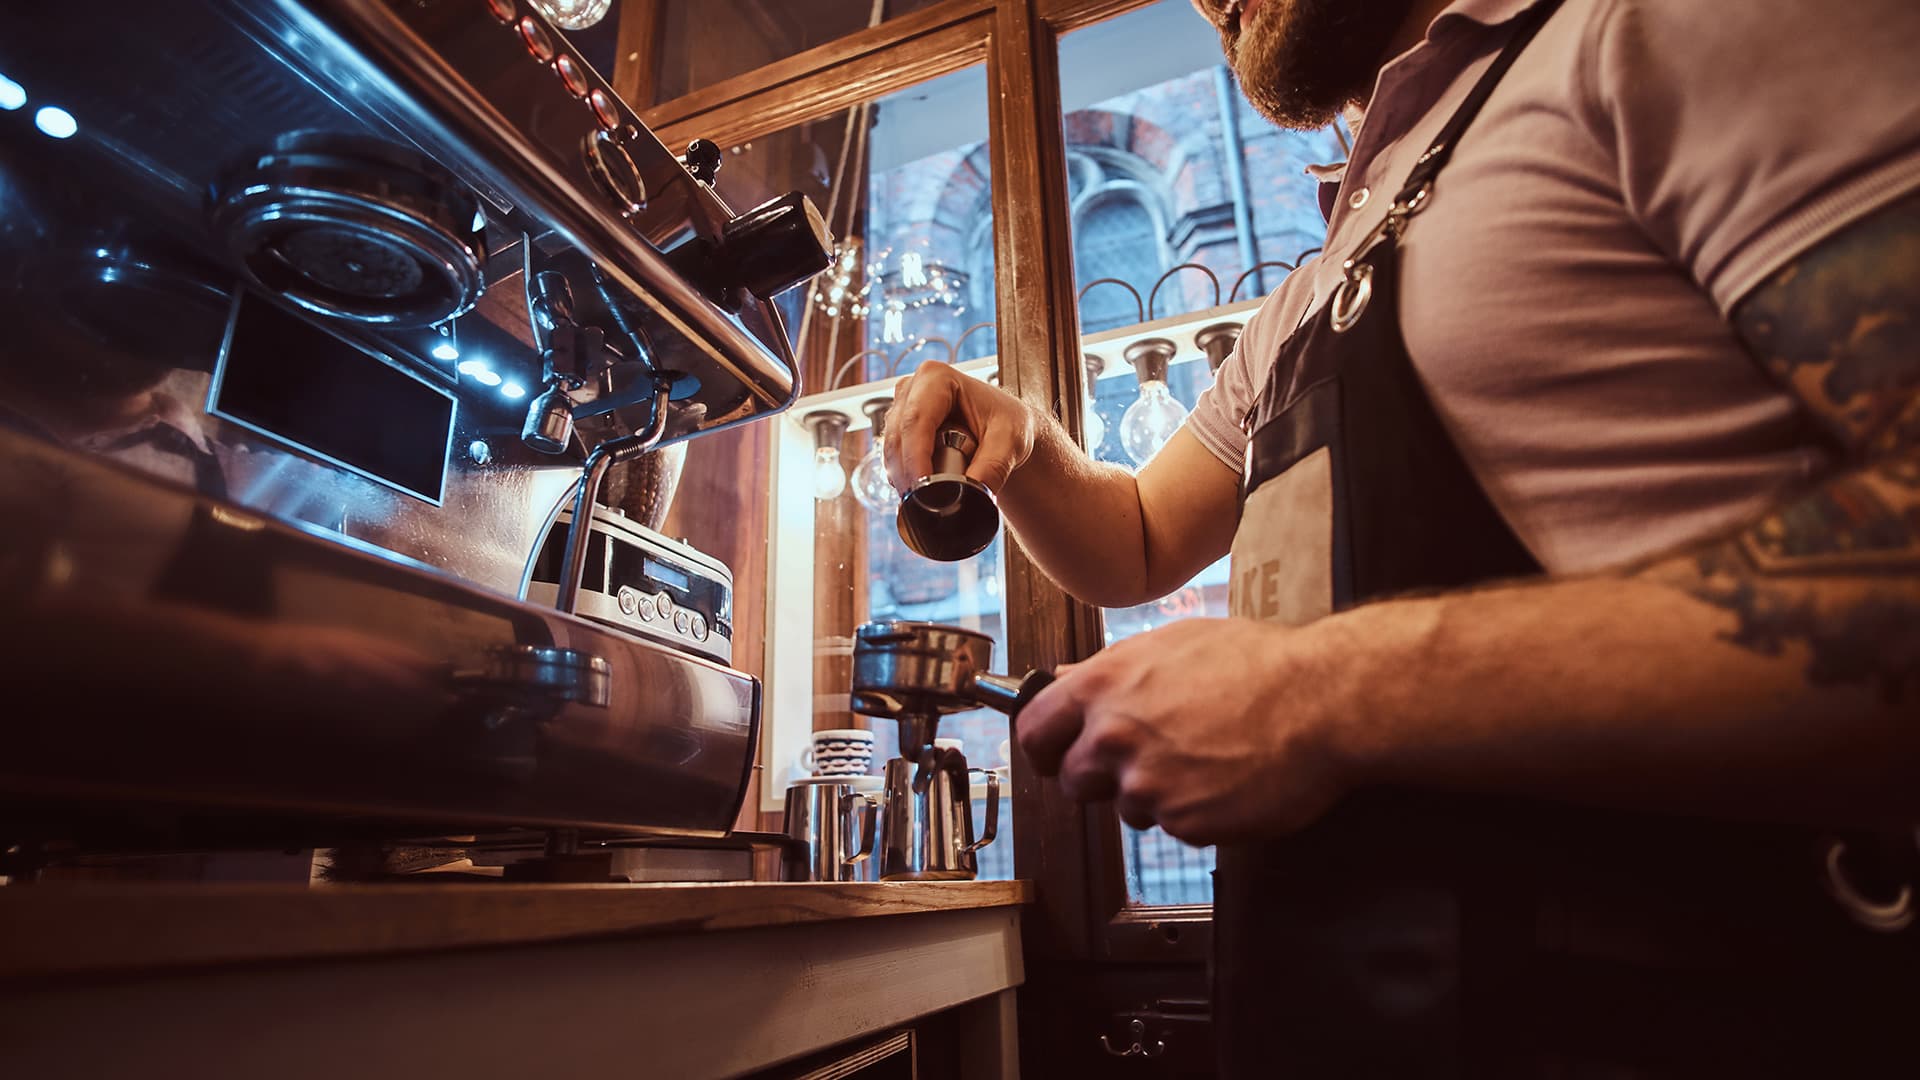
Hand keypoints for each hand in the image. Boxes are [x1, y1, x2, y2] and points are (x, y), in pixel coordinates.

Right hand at [883, 360, 1038, 495]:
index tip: (922, 490)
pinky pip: (893, 457)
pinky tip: (920, 492)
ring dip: (905, 478)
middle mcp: (912, 387)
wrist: (1005, 428)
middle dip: (908, 474)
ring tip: (927, 501)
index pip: (916, 420)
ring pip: (891, 450)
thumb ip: (993, 467)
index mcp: (937, 378)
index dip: (915, 458)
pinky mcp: (899, 427)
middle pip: (898, 437)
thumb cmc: (1008, 424)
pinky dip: (905, 477)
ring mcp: (901, 407)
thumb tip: (971, 494)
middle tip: (924, 505)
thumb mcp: (1010, 443)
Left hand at [1017, 618, 1348, 845]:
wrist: (1321, 702)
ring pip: (1126, 807)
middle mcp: (1116, 738)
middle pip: (1073, 779)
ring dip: (1154, 794)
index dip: (1045, 746)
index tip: (1056, 752)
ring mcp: (1149, 785)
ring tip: (1201, 759)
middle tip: (1143, 760)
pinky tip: (1224, 779)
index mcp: (1106, 686)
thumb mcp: (1174, 643)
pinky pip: (1173, 826)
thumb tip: (1068, 678)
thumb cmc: (1259, 665)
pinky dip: (1194, 811)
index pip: (1035, 731)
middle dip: (1100, 776)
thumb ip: (1112, 667)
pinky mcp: (1184, 823)